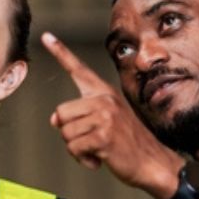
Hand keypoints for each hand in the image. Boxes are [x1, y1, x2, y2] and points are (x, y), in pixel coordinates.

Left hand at [44, 31, 179, 196]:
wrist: (153, 162)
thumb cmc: (128, 143)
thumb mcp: (107, 121)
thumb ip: (81, 114)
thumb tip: (54, 119)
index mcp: (104, 92)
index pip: (78, 69)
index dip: (60, 52)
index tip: (46, 36)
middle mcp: (104, 99)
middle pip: (61, 112)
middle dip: (70, 132)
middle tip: (91, 139)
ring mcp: (105, 116)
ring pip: (66, 132)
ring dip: (77, 148)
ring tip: (98, 149)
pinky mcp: (104, 136)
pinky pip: (74, 148)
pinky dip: (83, 159)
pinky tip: (99, 159)